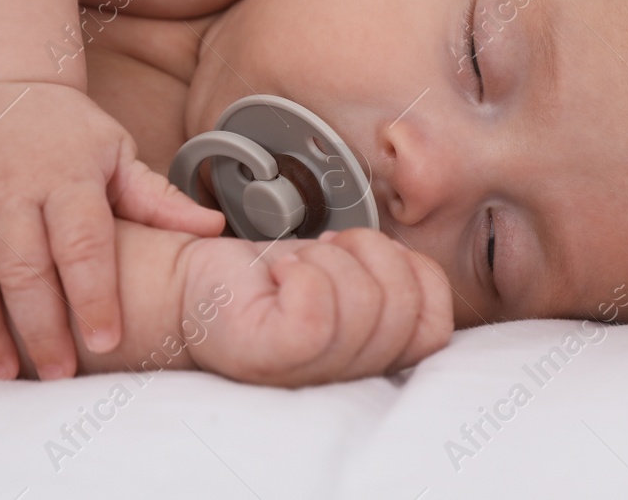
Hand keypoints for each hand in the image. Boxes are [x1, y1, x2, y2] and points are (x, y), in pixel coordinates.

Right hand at [0, 81, 222, 381]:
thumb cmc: (64, 131)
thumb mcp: (115, 151)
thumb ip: (156, 199)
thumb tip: (215, 230)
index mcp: (66, 171)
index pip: (83, 245)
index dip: (95, 297)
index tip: (106, 343)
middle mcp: (7, 179)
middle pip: (22, 269)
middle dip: (41, 331)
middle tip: (58, 375)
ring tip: (1, 372)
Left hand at [181, 228, 451, 386]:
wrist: (189, 281)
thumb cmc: (264, 276)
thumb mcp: (345, 269)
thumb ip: (392, 277)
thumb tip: (412, 265)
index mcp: (374, 356)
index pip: (438, 326)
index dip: (412, 272)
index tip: (362, 255)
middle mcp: (347, 376)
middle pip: (404, 305)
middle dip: (367, 251)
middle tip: (322, 252)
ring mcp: (309, 371)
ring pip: (365, 301)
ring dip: (328, 257)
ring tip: (295, 265)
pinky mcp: (272, 354)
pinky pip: (317, 306)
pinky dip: (301, 269)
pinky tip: (277, 273)